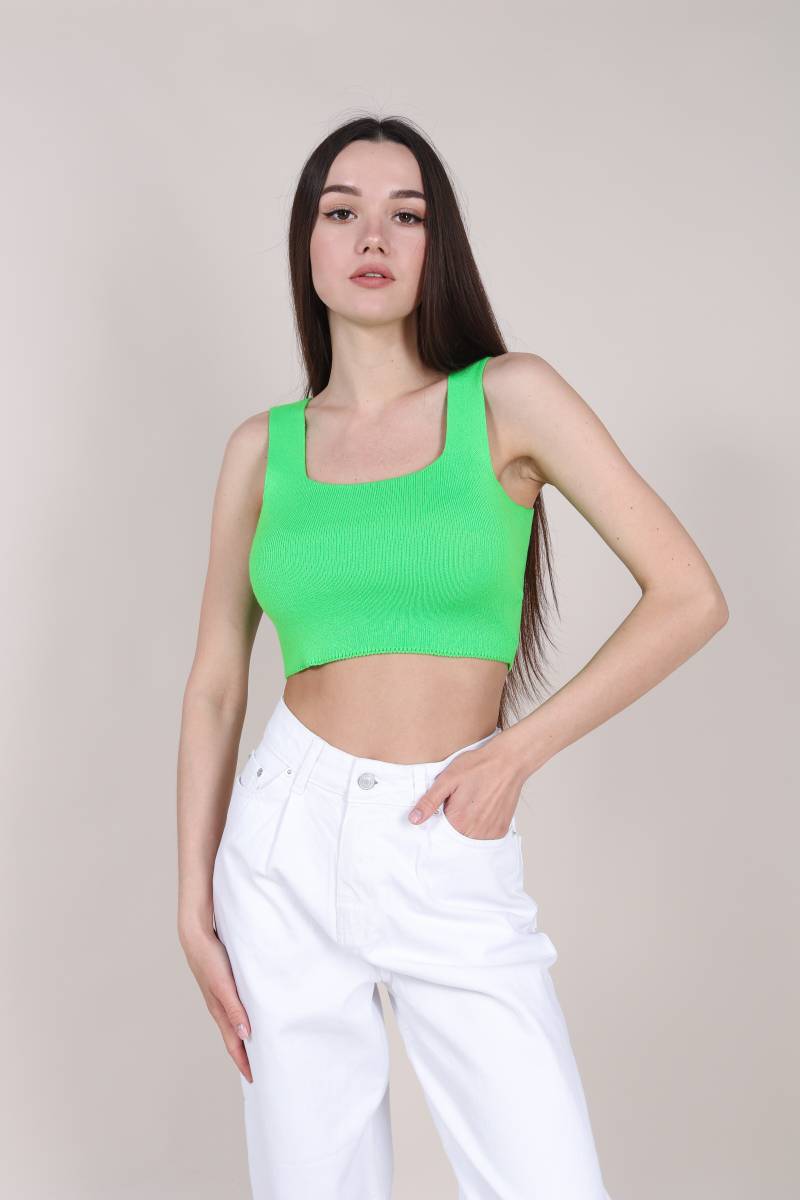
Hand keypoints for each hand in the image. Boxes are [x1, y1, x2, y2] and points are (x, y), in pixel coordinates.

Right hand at [180, 924, 253, 1083]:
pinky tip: (252, 1016)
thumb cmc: (210, 959)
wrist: (196, 936)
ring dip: (246, 1038)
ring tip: (259, 1048)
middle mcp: (220, 1008)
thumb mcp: (225, 986)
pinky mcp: (224, 985)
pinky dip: (244, 1019)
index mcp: (220, 1011)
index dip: (244, 1062)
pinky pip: (236, 1009)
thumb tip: (246, 1035)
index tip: (256, 1079)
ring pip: (236, 1024)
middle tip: (261, 1070)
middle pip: (235, 1038)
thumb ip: (235, 1009)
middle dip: (246, 1056)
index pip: (234, 1044)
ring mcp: (221, 997)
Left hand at [408, 733, 527, 838]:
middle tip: (460, 800)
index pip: (439, 834)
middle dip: (452, 822)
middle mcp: (475, 832)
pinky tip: (482, 807)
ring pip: (469, 837)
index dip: (438, 820)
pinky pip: (484, 835)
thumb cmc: (478, 766)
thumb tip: (414, 819)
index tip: (444, 807)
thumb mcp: (448, 779)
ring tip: (472, 802)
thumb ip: (430, 801)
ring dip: (467, 824)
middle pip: (454, 836)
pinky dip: (480, 825)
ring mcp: (490, 832)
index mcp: (458, 821)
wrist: (508, 761)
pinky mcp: (500, 830)